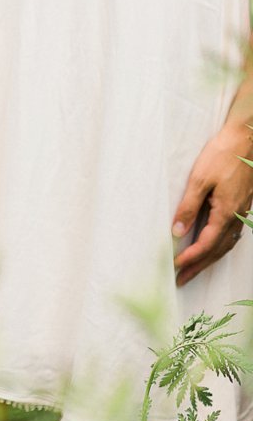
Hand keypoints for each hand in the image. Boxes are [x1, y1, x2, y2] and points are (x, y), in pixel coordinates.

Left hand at [172, 121, 252, 286]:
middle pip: (216, 251)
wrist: (246, 140)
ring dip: (209, 259)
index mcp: (226, 213)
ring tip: (193, 269)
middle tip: (181, 280)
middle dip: (198, 266)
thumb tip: (176, 231)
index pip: (206, 244)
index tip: (175, 267)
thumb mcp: (200, 179)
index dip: (190, 258)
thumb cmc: (222, 155)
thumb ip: (188, 206)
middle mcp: (236, 217)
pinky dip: (220, 247)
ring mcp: (242, 213)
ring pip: (226, 245)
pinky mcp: (242, 206)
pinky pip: (231, 235)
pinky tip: (213, 248)